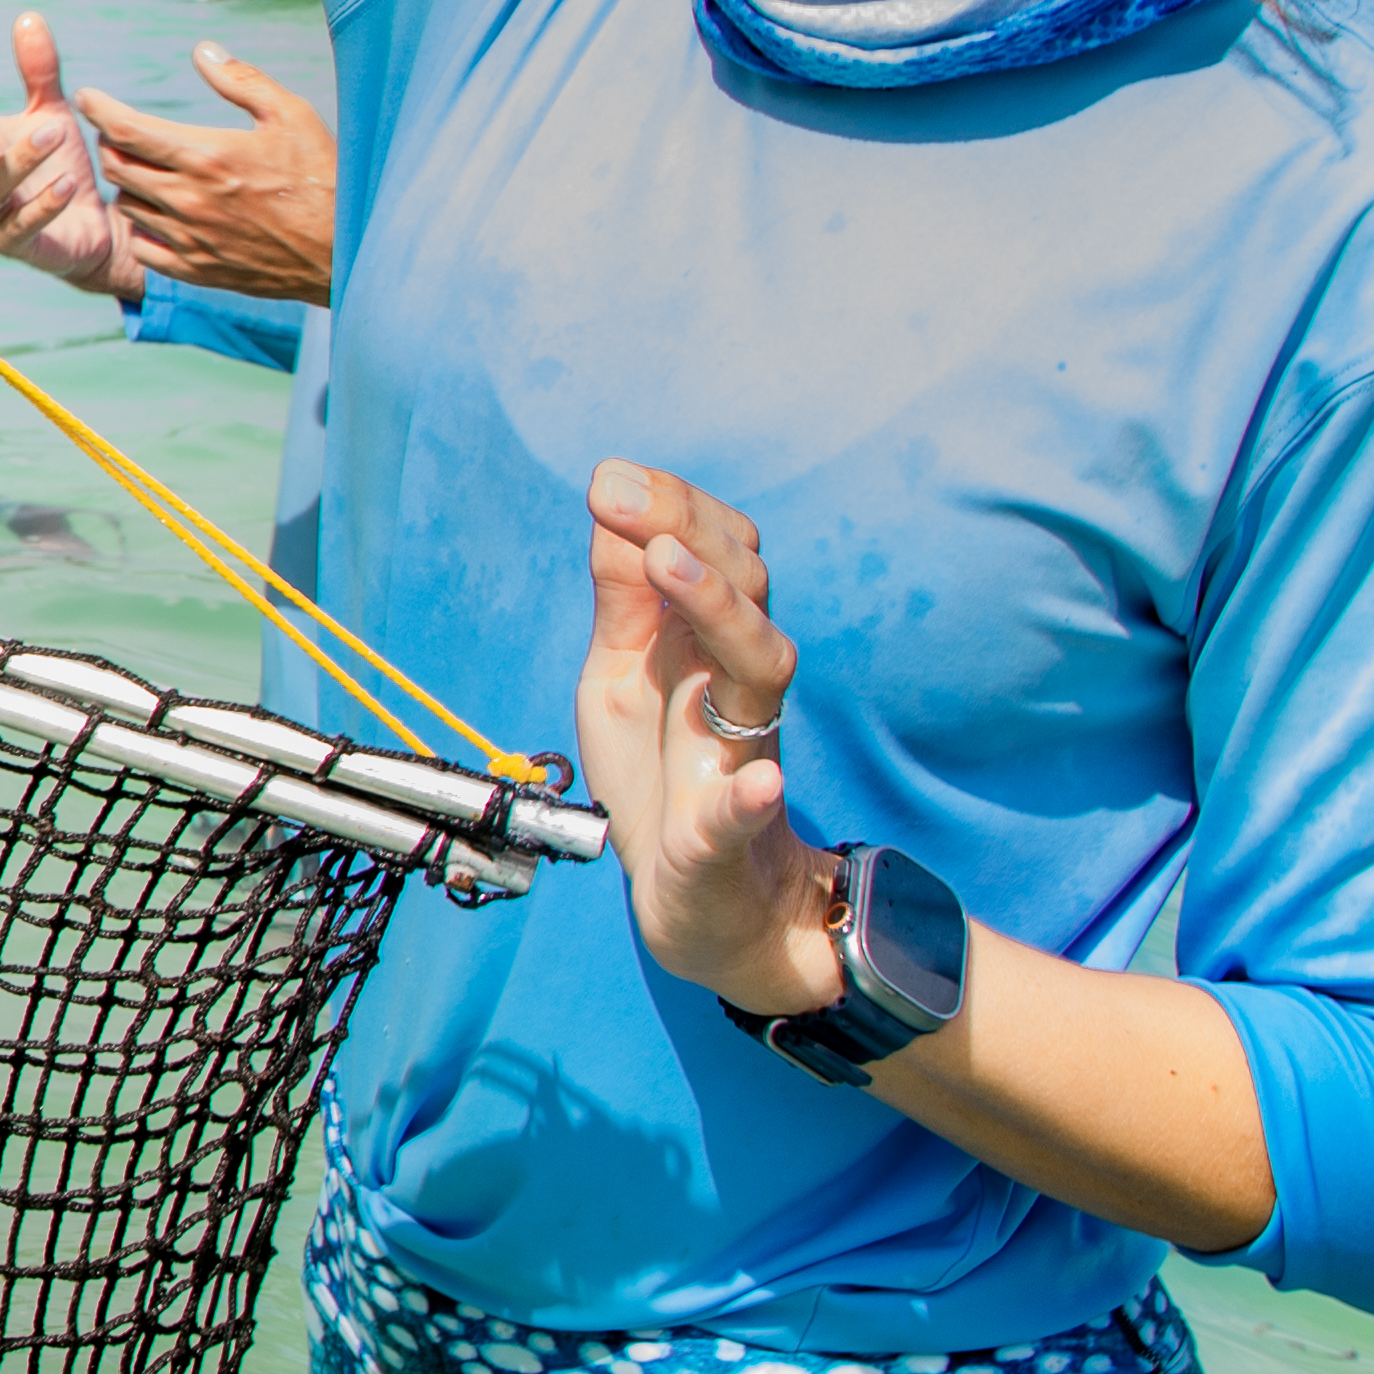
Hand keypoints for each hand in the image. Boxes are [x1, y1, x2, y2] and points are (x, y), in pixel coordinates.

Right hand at [0, 13, 140, 302]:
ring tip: (54, 135)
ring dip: (20, 161)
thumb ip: (38, 71)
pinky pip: (23, 226)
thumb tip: (28, 16)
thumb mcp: (52, 112)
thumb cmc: (61, 166)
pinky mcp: (17, 245)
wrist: (91, 226)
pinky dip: (43, 205)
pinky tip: (65, 183)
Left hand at [82, 45, 338, 304]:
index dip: (99, 109)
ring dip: (127, 183)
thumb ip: (241, 80)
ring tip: (145, 169)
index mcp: (207, 157)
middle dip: (111, 143)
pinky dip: (141, 226)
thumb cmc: (322, 177)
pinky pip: (144, 247)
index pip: (128, 130)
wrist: (344, 251)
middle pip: (118, 167)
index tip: (87, 97)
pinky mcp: (197, 270)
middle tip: (121, 131)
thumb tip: (202, 50)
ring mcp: (190, 239)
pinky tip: (157, 213)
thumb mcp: (291, 114)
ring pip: (128, 206)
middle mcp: (189, 200)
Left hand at [577, 463, 836, 1018]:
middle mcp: (736, 686)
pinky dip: (750, 797)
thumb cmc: (658, 774)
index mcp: (705, 645)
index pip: (716, 553)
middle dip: (688, 532)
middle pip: (744, 588)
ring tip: (671, 565)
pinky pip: (748, 810)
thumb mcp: (619, 673)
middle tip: (621, 496)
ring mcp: (741, 754)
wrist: (698, 896)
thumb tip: (613, 502)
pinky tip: (756, 783)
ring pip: (761, 668)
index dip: (672, 509)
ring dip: (719, 612)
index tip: (613, 477)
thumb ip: (622, 600)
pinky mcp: (729, 835)